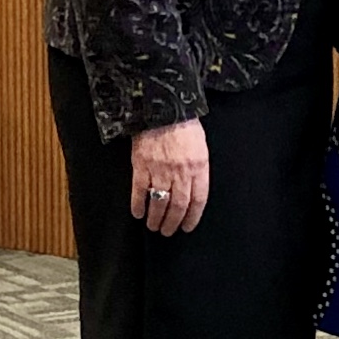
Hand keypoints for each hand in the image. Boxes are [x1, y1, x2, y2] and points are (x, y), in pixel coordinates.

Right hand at [130, 119, 209, 235]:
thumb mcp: (200, 146)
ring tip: (154, 227)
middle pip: (178, 206)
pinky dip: (138, 205)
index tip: (187, 227)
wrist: (162, 106)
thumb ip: (198, 168)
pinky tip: (137, 213)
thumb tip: (194, 190)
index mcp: (198, 166)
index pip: (198, 200)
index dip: (192, 217)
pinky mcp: (141, 165)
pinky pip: (139, 191)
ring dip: (156, 218)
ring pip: (159, 202)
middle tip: (168, 232)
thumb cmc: (184, 124)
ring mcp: (160, 170)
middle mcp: (180, 172)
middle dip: (173, 223)